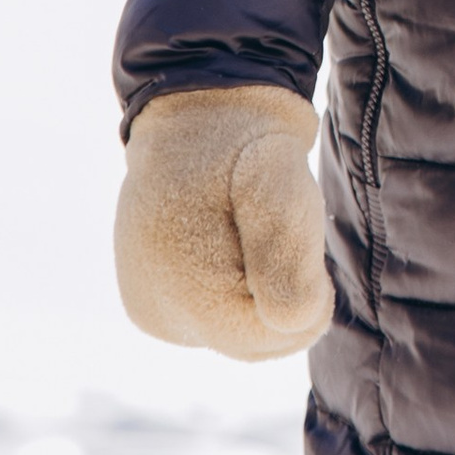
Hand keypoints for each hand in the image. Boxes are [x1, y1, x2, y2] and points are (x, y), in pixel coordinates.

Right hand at [114, 85, 330, 358]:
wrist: (202, 113)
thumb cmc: (247, 147)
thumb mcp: (281, 183)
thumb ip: (289, 254)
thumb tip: (293, 323)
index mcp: (178, 287)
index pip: (268, 336)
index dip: (303, 294)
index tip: (300, 231)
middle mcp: (155, 310)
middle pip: (252, 341)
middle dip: (280, 292)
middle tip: (276, 224)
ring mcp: (151, 309)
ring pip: (238, 333)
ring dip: (262, 289)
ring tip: (251, 227)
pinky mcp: (154, 304)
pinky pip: (217, 320)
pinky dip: (240, 289)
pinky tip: (234, 242)